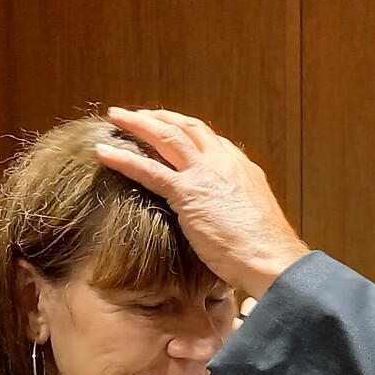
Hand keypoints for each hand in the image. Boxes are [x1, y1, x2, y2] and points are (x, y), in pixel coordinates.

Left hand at [95, 108, 309, 298]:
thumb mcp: (253, 220)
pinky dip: (123, 158)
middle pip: (188, 128)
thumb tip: (225, 220)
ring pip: (167, 136)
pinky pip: (148, 169)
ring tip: (117, 117)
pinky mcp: (187, 192)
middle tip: (141, 114)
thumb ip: (234, 209)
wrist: (271, 259)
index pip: (211, 140)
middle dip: (162, 117)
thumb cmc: (265, 252)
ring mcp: (205, 174)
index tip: (172, 129)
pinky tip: (103, 151)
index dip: (188, 132)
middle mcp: (224, 162)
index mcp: (242, 169)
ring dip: (139, 124)